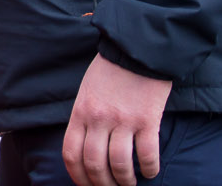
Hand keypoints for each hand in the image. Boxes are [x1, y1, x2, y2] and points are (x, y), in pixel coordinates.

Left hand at [62, 53, 172, 185]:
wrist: (137, 49)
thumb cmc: (110, 70)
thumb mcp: (87, 91)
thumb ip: (85, 117)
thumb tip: (86, 147)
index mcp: (80, 112)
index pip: (71, 153)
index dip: (78, 176)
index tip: (86, 185)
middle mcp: (98, 119)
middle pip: (94, 164)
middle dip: (102, 184)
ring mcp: (123, 120)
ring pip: (119, 164)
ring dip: (125, 181)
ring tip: (130, 183)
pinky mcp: (147, 119)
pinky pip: (147, 155)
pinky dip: (149, 169)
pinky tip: (150, 171)